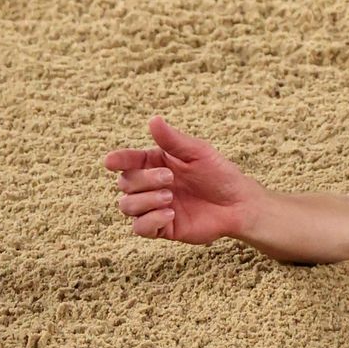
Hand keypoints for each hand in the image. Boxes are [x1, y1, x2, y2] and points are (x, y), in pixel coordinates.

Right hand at [102, 117, 266, 244]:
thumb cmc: (220, 174)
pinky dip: (150, 220)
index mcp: (156, 164)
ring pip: (127, 206)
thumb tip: (153, 119)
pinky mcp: (162, 228)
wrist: (238, 203)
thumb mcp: (198, 153)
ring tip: (170, 197)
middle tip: (170, 178)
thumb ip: (173, 140)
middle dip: (143, 180)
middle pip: (125, 183)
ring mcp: (154, 207)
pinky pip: (140, 228)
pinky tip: (170, 213)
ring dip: (145, 200)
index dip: (118, 160)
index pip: (128, 161)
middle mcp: (151, 185)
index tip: (110, 161)